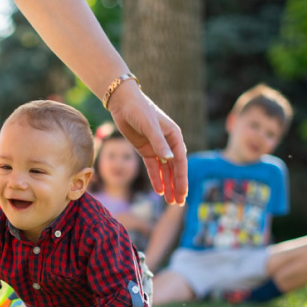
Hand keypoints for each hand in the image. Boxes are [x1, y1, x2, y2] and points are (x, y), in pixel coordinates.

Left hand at [108, 82, 187, 204]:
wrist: (123, 103)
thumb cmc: (139, 110)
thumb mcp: (149, 126)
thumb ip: (159, 143)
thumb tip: (170, 159)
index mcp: (174, 137)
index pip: (180, 162)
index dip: (181, 179)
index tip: (182, 193)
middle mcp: (168, 143)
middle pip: (174, 169)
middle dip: (177, 186)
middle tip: (179, 203)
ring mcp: (157, 148)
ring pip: (165, 171)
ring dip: (168, 185)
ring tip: (170, 201)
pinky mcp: (145, 150)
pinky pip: (153, 168)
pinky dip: (156, 179)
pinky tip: (159, 191)